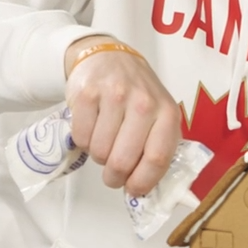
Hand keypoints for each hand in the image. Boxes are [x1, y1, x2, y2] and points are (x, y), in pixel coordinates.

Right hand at [63, 35, 180, 196]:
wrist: (109, 57)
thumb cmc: (138, 93)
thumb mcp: (159, 114)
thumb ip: (158, 146)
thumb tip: (146, 189)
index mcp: (167, 113)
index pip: (157, 158)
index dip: (142, 181)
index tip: (133, 189)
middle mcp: (143, 103)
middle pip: (123, 160)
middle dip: (115, 177)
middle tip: (113, 175)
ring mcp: (115, 96)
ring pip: (100, 151)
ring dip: (98, 156)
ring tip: (104, 143)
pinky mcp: (87, 93)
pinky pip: (80, 137)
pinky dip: (83, 142)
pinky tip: (92, 129)